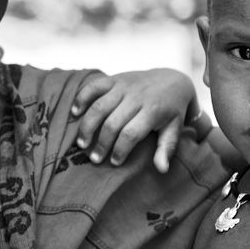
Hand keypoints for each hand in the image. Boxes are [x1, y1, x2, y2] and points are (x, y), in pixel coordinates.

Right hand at [71, 69, 197, 172]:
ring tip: (81, 143)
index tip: (115, 162)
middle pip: (112, 123)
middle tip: (95, 158)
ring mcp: (123, 87)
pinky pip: (93, 87)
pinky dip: (81, 98)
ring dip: (87, 126)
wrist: (172, 79)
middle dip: (101, 144)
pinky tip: (75, 112)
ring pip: (99, 107)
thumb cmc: (173, 109)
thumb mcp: (175, 128)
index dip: (120, 150)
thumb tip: (161, 169)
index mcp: (152, 111)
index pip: (131, 134)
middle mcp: (136, 98)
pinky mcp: (114, 79)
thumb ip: (167, 148)